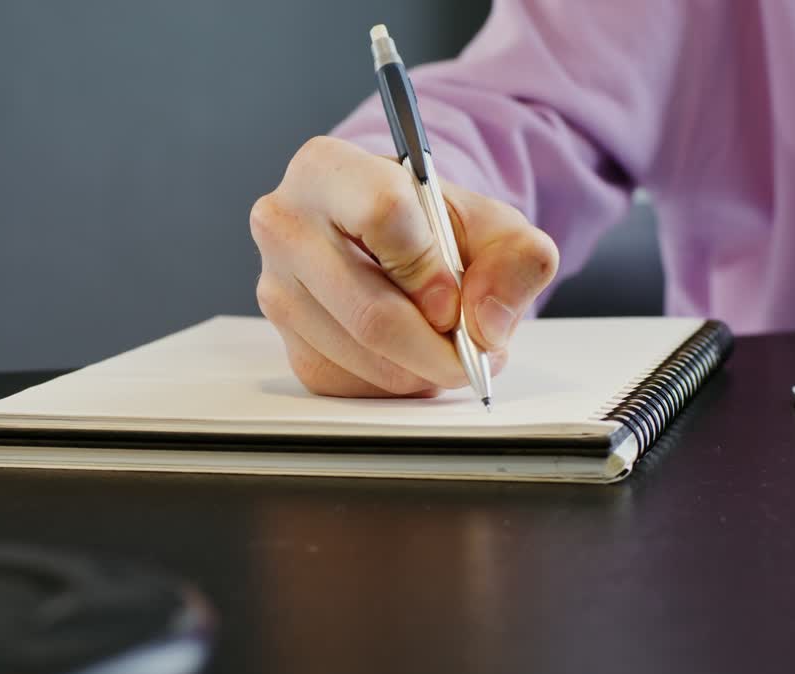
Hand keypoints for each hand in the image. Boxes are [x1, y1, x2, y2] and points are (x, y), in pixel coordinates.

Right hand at [250, 136, 558, 397]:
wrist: (385, 239)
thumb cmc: (429, 223)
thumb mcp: (489, 221)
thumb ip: (516, 258)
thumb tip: (487, 326)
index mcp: (327, 169)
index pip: (382, 216)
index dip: (432, 271)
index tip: (457, 301)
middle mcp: (286, 226)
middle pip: (370, 311)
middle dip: (438, 348)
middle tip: (476, 354)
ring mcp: (277, 289)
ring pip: (365, 356)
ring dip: (423, 369)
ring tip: (447, 345)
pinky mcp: (287, 342)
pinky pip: (351, 383)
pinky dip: (397, 382)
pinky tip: (410, 354)